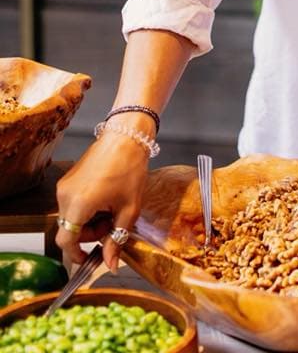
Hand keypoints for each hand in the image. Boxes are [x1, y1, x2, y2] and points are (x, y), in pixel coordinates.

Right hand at [55, 135, 149, 270]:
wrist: (126, 136)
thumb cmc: (130, 167)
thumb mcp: (129, 208)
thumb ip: (117, 239)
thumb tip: (110, 265)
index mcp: (79, 204)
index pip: (66, 242)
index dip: (76, 254)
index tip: (90, 258)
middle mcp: (65, 196)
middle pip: (68, 230)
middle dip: (89, 235)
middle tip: (112, 225)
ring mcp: (64, 186)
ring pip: (70, 217)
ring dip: (88, 221)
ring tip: (111, 208)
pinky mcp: (67, 179)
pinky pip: (71, 203)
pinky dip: (85, 209)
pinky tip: (104, 199)